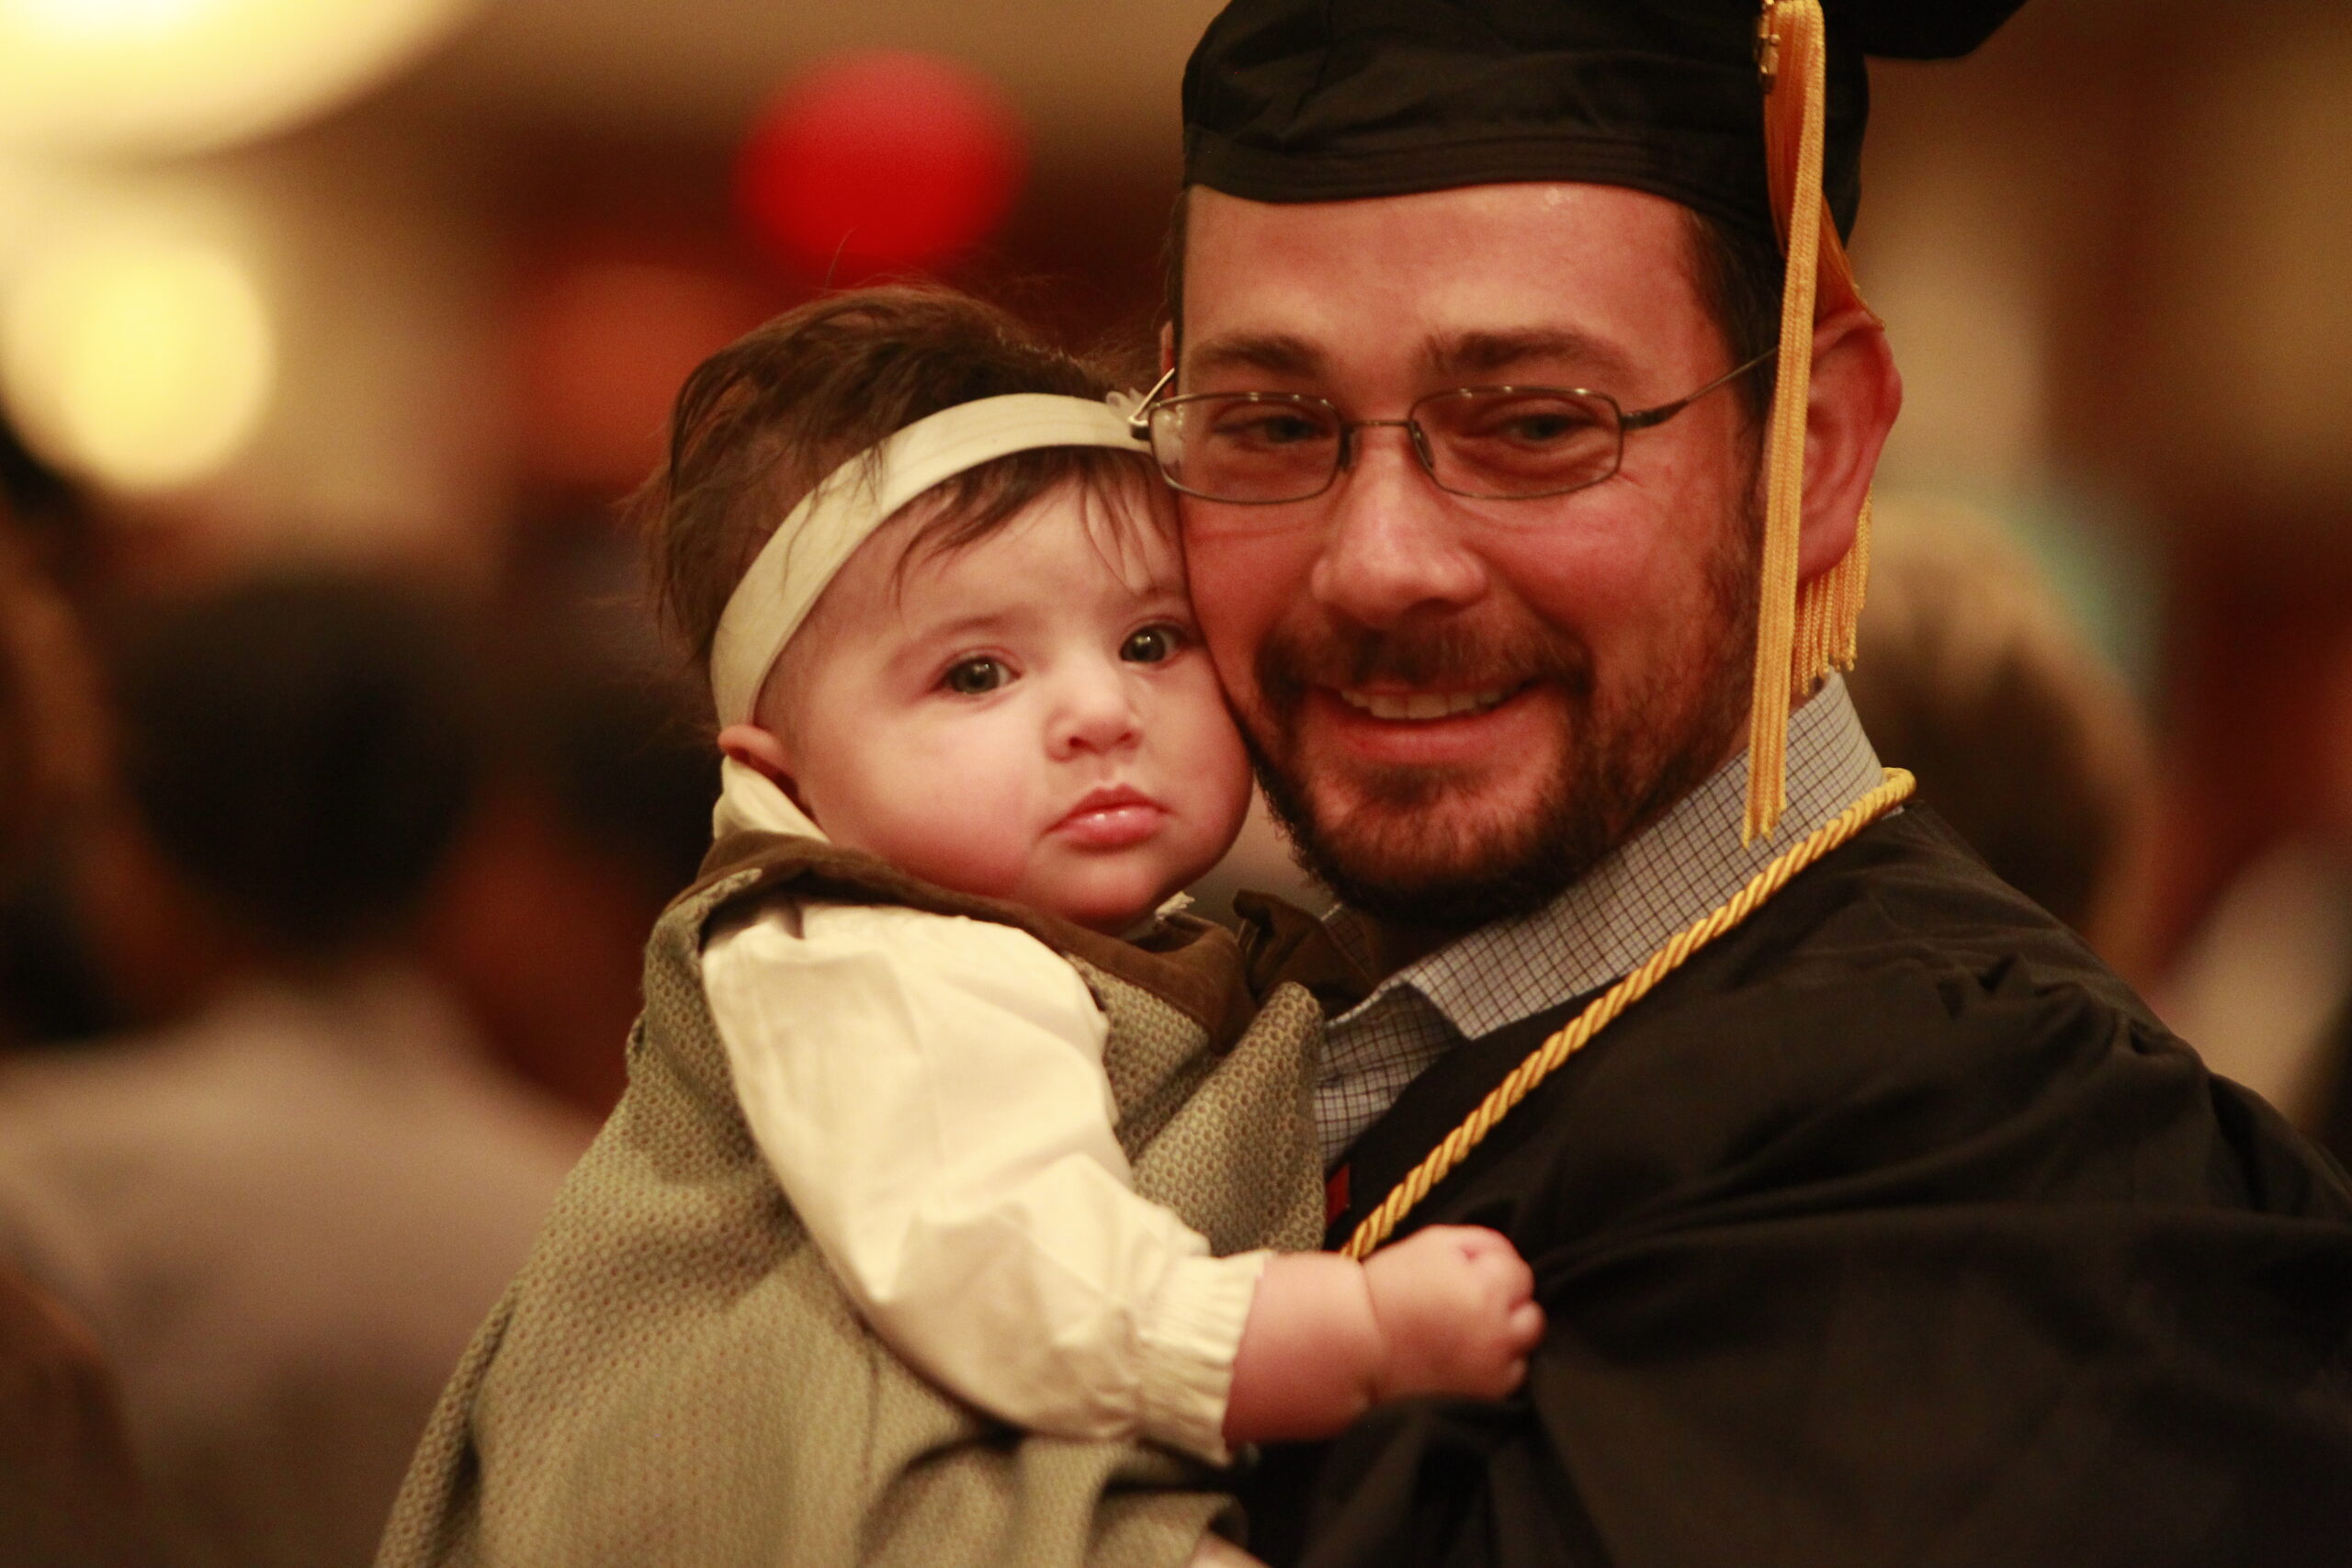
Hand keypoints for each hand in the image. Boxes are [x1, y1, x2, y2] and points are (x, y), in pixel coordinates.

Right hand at [1360, 1225, 1544, 1401]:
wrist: (1357, 1345)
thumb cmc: (1390, 1288)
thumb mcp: (1433, 1243)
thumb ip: (1481, 1242)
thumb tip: (1508, 1255)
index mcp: (1486, 1290)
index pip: (1519, 1273)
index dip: (1493, 1270)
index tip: (1467, 1275)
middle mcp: (1498, 1333)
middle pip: (1530, 1312)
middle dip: (1508, 1303)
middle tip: (1471, 1304)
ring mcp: (1493, 1370)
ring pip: (1524, 1347)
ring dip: (1506, 1336)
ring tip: (1470, 1332)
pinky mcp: (1484, 1397)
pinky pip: (1509, 1378)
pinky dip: (1495, 1366)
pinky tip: (1465, 1357)